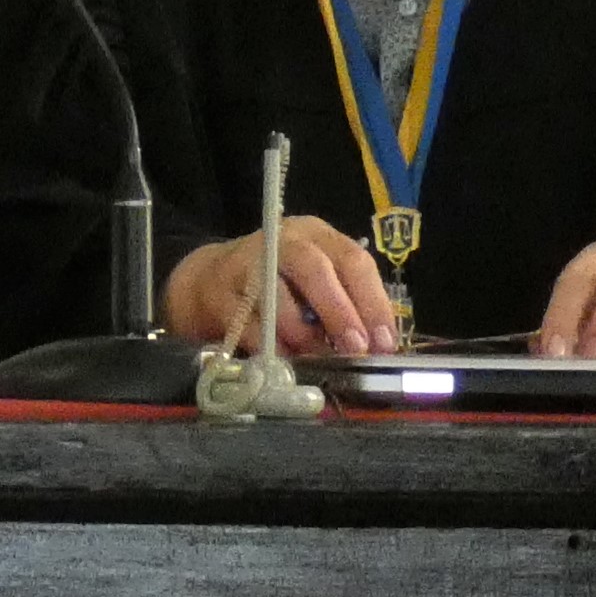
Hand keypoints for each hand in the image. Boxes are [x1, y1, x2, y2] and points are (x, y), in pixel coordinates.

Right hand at [163, 215, 403, 355]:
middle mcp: (282, 242)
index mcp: (316, 235)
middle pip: (313, 268)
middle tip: (354, 348)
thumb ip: (347, 304)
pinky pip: (248, 325)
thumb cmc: (281, 283)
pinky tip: (285, 360)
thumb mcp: (317, 282)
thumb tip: (377, 347)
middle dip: (338, 312)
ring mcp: (245, 264)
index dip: (372, 302)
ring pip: (275, 296)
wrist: (211, 280)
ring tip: (316, 357)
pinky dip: (271, 347)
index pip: (352, 260)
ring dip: (301, 333)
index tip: (384, 342)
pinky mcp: (219, 293)